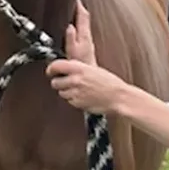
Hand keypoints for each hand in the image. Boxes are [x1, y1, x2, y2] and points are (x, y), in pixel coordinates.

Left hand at [46, 0, 125, 114]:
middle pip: (55, 82)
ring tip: (78, 89)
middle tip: (68, 83)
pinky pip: (69, 101)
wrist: (118, 96)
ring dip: (67, 92)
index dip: (51, 69)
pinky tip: (83, 96)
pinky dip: (73, 99)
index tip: (50, 71)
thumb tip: (65, 66)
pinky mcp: (77, 103)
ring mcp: (75, 92)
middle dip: (60, 83)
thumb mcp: (92, 67)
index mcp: (78, 67)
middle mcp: (74, 79)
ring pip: (61, 92)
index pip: (55, 66)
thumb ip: (77, 66)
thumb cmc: (108, 82)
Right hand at [63, 0, 95, 65]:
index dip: (78, 4)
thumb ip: (71, 39)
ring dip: (77, 14)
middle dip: (78, 6)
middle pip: (83, 16)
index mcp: (84, 35)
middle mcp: (86, 35)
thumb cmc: (80, 66)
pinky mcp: (84, 44)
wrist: (86, 78)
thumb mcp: (73, 52)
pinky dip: (76, 23)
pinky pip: (80, 29)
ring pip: (82, 22)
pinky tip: (72, 23)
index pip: (83, 15)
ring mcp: (86, 40)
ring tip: (72, 6)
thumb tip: (70, 26)